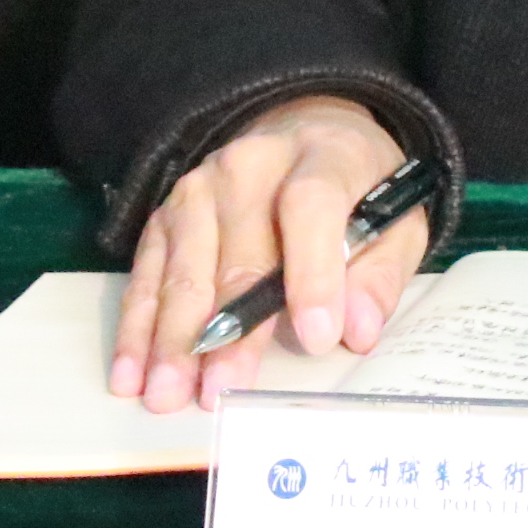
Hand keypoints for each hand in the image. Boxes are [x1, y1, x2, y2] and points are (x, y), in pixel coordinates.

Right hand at [114, 94, 427, 413]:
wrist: (306, 133)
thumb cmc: (358, 191)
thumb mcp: (396, 221)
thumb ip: (381, 274)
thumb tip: (357, 330)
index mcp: (324, 157)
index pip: (311, 206)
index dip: (313, 273)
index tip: (317, 337)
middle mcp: (253, 165)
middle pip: (240, 252)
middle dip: (230, 330)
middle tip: (221, 391)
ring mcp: (201, 188)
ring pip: (184, 270)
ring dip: (173, 338)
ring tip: (166, 395)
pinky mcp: (167, 213)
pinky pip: (148, 274)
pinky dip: (138, 326)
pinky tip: (131, 372)